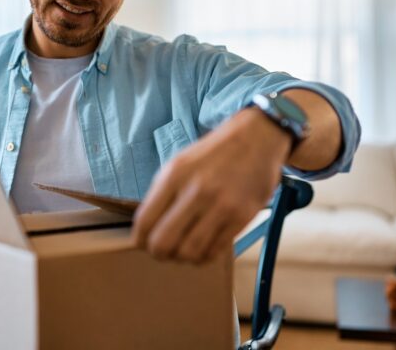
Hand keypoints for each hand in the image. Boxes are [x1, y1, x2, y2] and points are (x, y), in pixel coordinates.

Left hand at [132, 108, 291, 263]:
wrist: (256, 138)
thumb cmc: (214, 154)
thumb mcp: (179, 163)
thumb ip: (161, 194)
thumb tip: (144, 230)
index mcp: (174, 175)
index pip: (145, 220)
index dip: (139, 239)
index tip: (141, 244)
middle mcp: (196, 191)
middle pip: (163, 242)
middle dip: (158, 253)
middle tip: (162, 252)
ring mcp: (221, 205)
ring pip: (189, 252)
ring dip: (182, 258)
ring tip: (184, 252)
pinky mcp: (242, 217)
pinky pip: (215, 251)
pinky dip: (204, 257)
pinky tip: (203, 249)